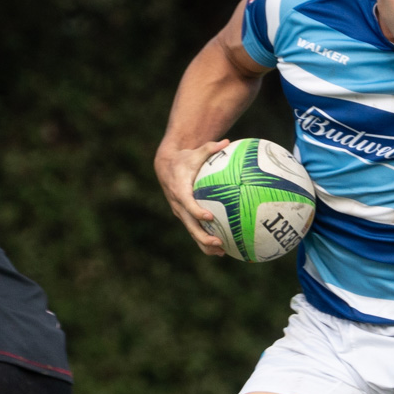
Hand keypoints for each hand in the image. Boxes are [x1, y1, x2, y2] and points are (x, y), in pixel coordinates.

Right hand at [155, 140, 230, 255]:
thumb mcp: (195, 153)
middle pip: (190, 224)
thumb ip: (210, 148)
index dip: (197, 211)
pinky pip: (195, 230)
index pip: (188, 203)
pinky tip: (222, 248)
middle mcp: (179, 205)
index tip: (209, 216)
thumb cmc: (184, 159)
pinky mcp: (184, 216)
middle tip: (218, 242)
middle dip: (203, 236)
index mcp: (180, 190)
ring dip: (205, 244)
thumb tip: (226, 141)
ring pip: (192, 232)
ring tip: (222, 252)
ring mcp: (181, 212)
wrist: (166, 167)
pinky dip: (205, 240)